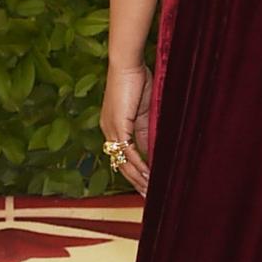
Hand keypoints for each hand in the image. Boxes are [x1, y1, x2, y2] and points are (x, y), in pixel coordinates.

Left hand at [102, 63, 152, 195]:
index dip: (134, 172)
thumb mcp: (145, 112)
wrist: (128, 64)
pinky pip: (129, 151)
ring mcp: (111, 129)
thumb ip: (148, 132)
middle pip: (121, 164)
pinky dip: (139, 164)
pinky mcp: (118, 125)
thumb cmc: (137, 81)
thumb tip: (153, 151)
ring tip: (150, 191)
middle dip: (136, 181)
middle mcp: (108, 131)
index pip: (123, 156)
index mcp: (113, 127)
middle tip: (148, 196)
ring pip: (124, 161)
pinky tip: (149, 175)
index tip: (146, 185)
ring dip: (138, 178)